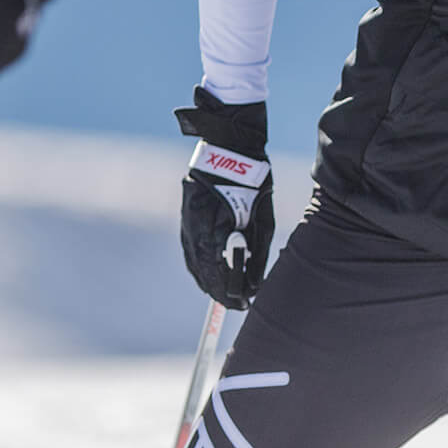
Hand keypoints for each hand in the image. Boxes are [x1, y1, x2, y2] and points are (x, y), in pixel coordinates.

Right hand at [175, 88, 272, 308]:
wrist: (232, 143)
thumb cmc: (254, 180)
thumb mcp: (262, 219)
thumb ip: (256, 253)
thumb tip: (253, 283)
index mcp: (210, 226)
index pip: (213, 271)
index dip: (227, 292)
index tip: (242, 304)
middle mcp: (192, 225)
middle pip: (199, 269)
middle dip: (216, 289)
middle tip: (235, 302)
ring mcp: (186, 218)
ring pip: (192, 259)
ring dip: (206, 277)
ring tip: (224, 291)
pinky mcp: (187, 212)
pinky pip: (191, 245)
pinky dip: (200, 261)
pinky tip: (212, 269)